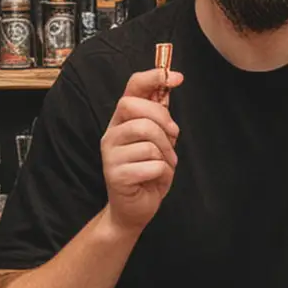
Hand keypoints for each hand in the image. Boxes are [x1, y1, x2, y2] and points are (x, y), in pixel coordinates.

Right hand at [102, 66, 183, 233]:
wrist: (134, 209)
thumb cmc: (147, 172)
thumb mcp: (158, 141)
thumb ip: (159, 116)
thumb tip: (169, 83)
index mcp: (121, 121)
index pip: (131, 88)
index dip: (153, 77)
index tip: (177, 77)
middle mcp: (111, 134)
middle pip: (135, 109)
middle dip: (162, 121)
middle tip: (172, 139)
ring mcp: (110, 155)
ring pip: (148, 140)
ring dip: (166, 153)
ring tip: (163, 164)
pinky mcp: (116, 176)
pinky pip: (151, 165)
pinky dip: (162, 172)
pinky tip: (155, 179)